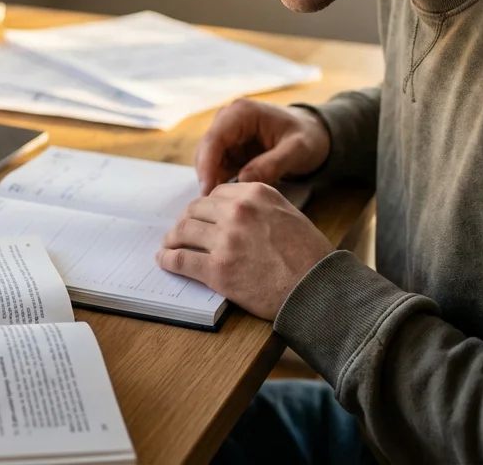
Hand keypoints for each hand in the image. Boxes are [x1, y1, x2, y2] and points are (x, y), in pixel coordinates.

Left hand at [157, 182, 334, 320]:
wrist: (318, 289)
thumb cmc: (311, 257)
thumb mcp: (289, 215)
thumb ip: (261, 208)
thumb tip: (232, 212)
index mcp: (256, 194)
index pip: (217, 193)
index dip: (205, 207)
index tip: (200, 217)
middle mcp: (238, 211)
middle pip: (196, 210)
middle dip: (185, 221)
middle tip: (180, 232)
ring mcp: (226, 240)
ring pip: (183, 231)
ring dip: (172, 239)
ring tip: (169, 245)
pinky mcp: (218, 269)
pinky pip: (181, 260)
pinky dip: (168, 260)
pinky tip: (164, 261)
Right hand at [195, 99, 329, 193]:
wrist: (312, 133)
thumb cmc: (307, 137)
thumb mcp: (297, 151)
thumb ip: (271, 164)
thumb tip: (242, 181)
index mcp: (242, 112)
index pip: (215, 138)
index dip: (207, 165)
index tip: (208, 191)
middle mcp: (228, 119)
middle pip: (205, 149)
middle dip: (207, 176)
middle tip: (213, 204)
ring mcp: (227, 134)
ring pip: (207, 160)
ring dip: (212, 181)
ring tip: (223, 205)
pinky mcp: (229, 149)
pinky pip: (217, 167)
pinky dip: (220, 182)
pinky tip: (229, 199)